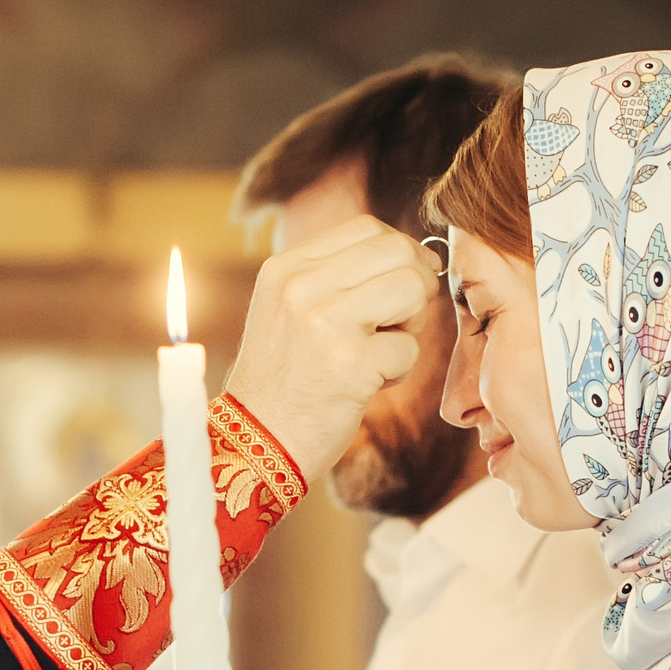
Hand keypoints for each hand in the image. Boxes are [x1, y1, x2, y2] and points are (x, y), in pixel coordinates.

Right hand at [224, 215, 439, 485]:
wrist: (255, 442)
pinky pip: (409, 348)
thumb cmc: (284, 377)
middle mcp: (301, 288)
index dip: (398, 252)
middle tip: (399, 321)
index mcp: (285, 268)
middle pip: (398, 252)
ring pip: (412, 290)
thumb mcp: (288, 308)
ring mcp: (325, 324)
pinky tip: (366, 384)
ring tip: (380, 349)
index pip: (367, 228)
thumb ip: (335, 275)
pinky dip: (397, 371)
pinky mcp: (351, 364)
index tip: (400, 284)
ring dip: (411, 324)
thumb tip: (413, 255)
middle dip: (415, 285)